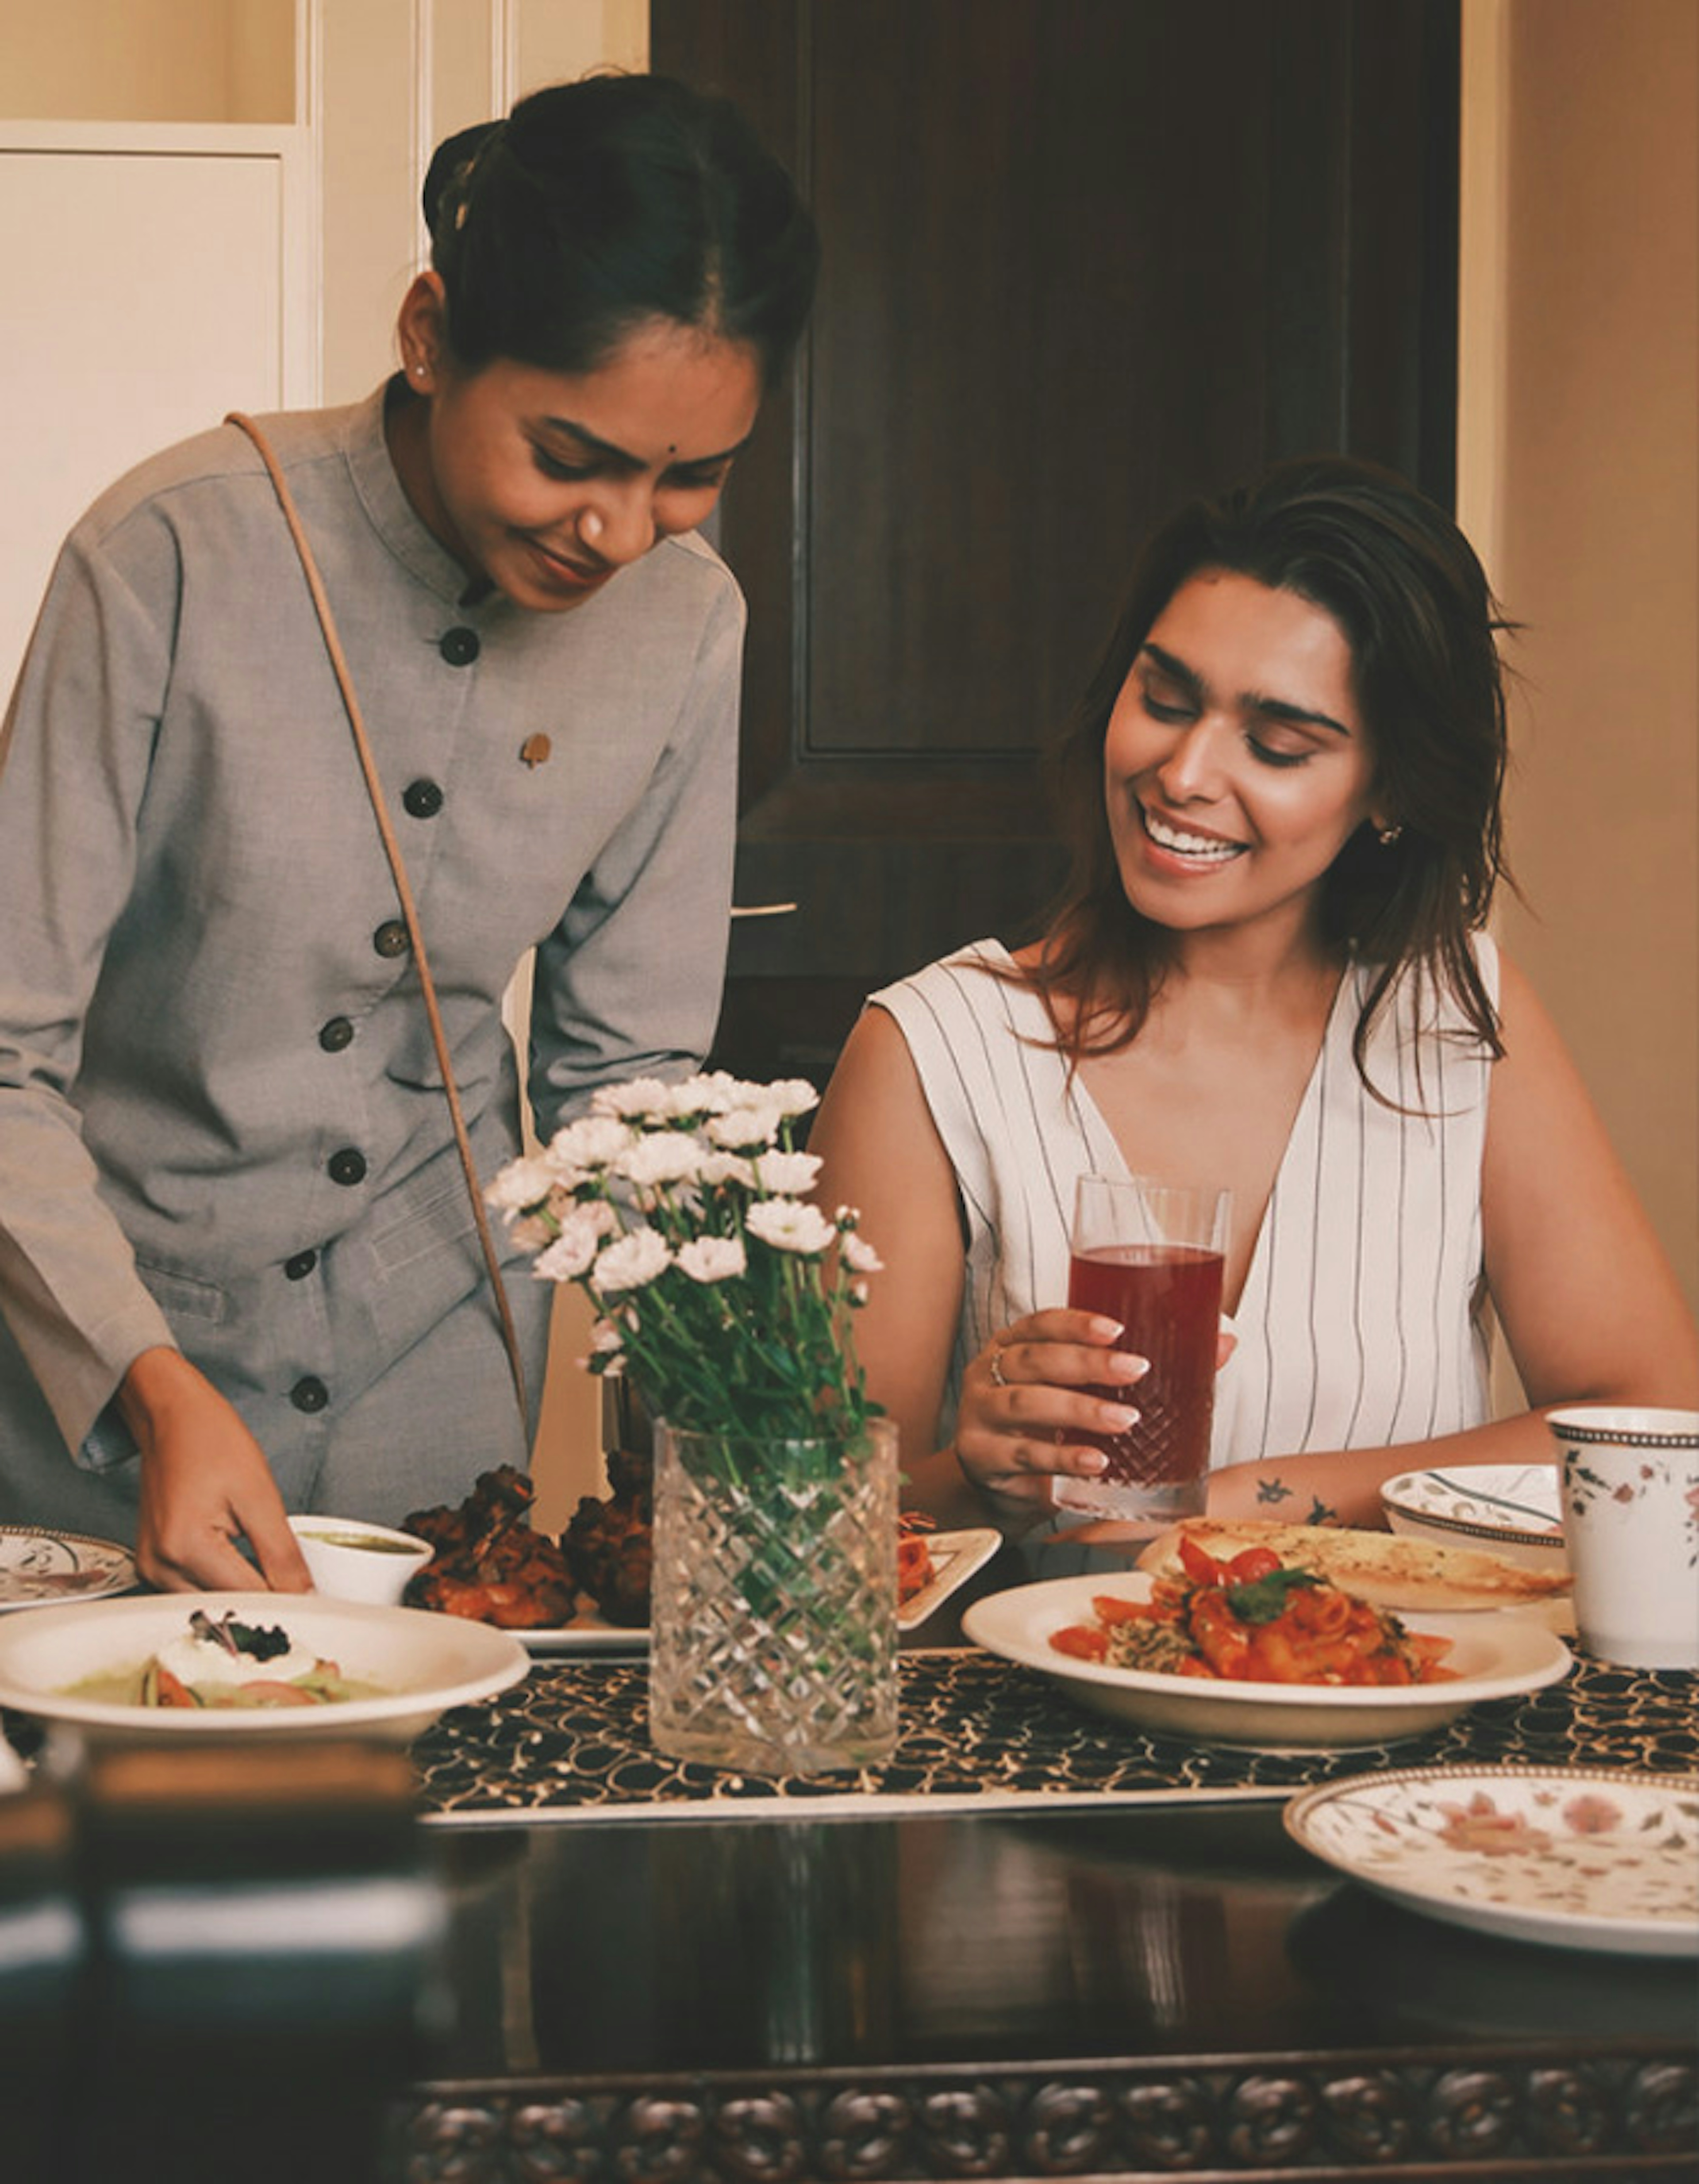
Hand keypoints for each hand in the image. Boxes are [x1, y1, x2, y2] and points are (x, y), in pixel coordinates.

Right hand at [119, 1349, 311, 1591]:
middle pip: (227, 1607)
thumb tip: (303, 1594)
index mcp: (185, 1546)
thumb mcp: (259, 1494)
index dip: (286, 1598)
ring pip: (211, 1603)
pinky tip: (238, 1557)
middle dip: (264, 1597)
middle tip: (291, 1576)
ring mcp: (152, 1567)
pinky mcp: (154, 1563)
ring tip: (260, 1556)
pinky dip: (222, 1581)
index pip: (248, 1598)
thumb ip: (282, 1553)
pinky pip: (195, 1589)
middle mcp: (161, 1565)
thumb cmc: (209, 1440)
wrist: (172, 1416)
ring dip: (242, 1590)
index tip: (311, 1595)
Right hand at [952, 1309, 1147, 1520]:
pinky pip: (1026, 1454)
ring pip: (1026, 1404)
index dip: (1075, 1325)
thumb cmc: (1034, 1429)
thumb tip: (1144, 1368)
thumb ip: (1082, 1376)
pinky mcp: (980, 1456)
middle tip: (1135, 1370)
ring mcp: (977, 1415)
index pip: (1038, 1326)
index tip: (1116, 1331)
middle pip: (1033, 1360)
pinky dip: (1065, 1457)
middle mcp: (984, 1374)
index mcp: (1004, 1348)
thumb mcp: (1051, 1392)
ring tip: (1124, 1419)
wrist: (996, 1486)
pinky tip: (1096, 1461)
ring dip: (1080, 1410)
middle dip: (1088, 1363)